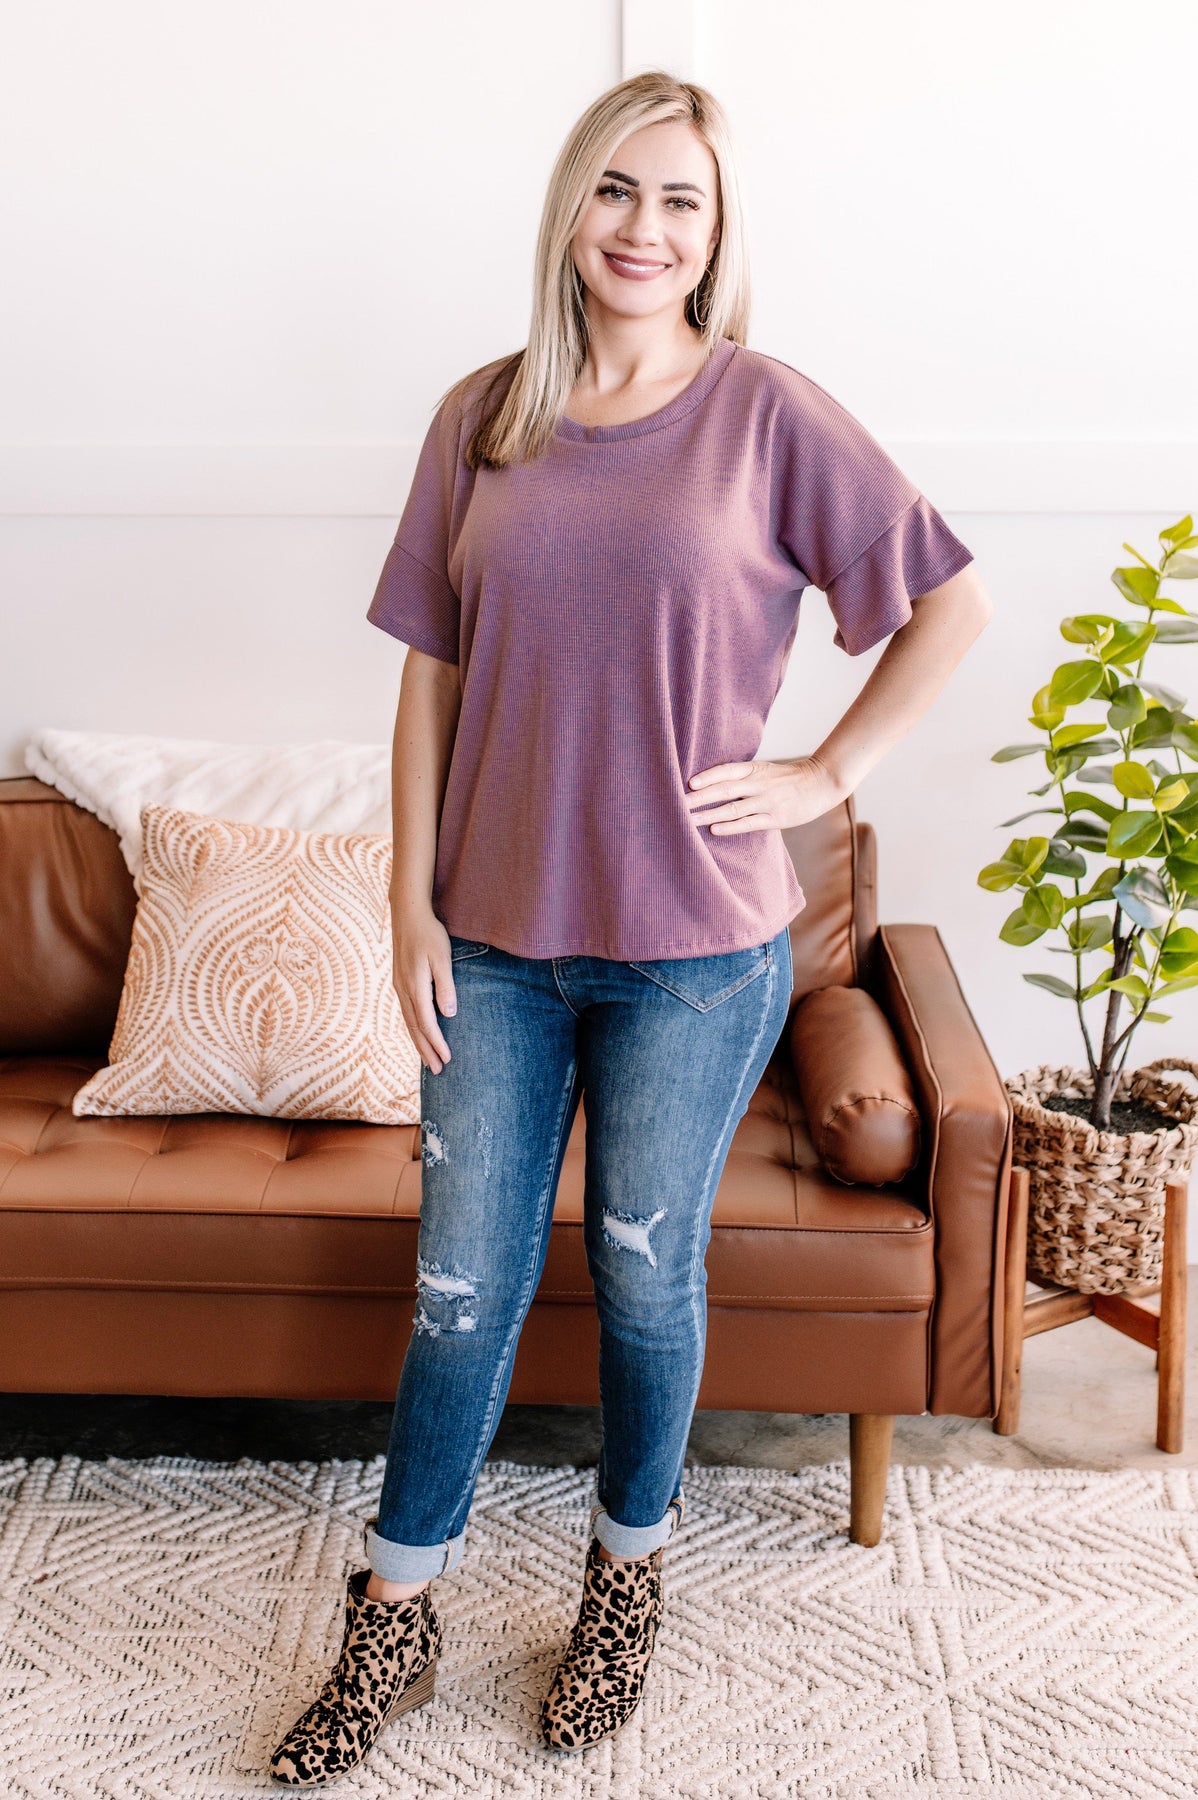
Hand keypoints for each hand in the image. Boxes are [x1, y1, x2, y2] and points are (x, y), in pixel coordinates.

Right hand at [391, 910, 456, 1073]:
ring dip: (419, 1043)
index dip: (437, 1043)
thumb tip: (448, 1014)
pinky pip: (406, 1013)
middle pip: (415, 1028)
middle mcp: (403, 990)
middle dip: (426, 1051)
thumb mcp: (442, 957)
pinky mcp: (400, 983)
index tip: (447, 1058)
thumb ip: (445, 985)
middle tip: (438, 1070)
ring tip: (429, 1060)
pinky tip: (419, 1035)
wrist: (407, 914)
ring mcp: (399, 987)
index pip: (427, 1023)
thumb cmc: (429, 934)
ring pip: (408, 1023)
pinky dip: (413, 1029)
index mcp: (415, 986)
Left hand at [683, 754, 849, 834]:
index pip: (727, 771)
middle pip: (724, 790)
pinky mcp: (775, 818)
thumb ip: (744, 776)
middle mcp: (758, 784)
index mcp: (755, 770)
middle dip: (699, 797)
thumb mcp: (766, 771)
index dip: (708, 776)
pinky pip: (749, 823)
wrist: (822, 783)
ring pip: (733, 808)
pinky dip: (731, 826)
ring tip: (689, 820)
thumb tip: (714, 784)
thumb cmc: (789, 779)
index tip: (689, 783)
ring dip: (709, 814)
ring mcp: (767, 801)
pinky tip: (715, 829)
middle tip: (677, 804)